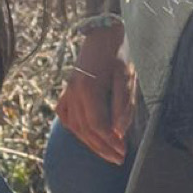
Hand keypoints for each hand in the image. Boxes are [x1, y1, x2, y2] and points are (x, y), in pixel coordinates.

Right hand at [54, 22, 135, 164]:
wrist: (102, 33)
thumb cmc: (119, 55)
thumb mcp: (127, 78)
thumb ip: (123, 106)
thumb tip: (118, 133)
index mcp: (89, 88)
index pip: (98, 125)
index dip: (110, 142)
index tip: (123, 152)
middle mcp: (74, 91)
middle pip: (85, 130)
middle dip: (102, 148)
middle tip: (118, 159)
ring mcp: (68, 90)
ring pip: (74, 126)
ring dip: (90, 143)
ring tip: (106, 153)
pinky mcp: (67, 89)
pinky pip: (65, 115)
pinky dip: (75, 129)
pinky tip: (86, 136)